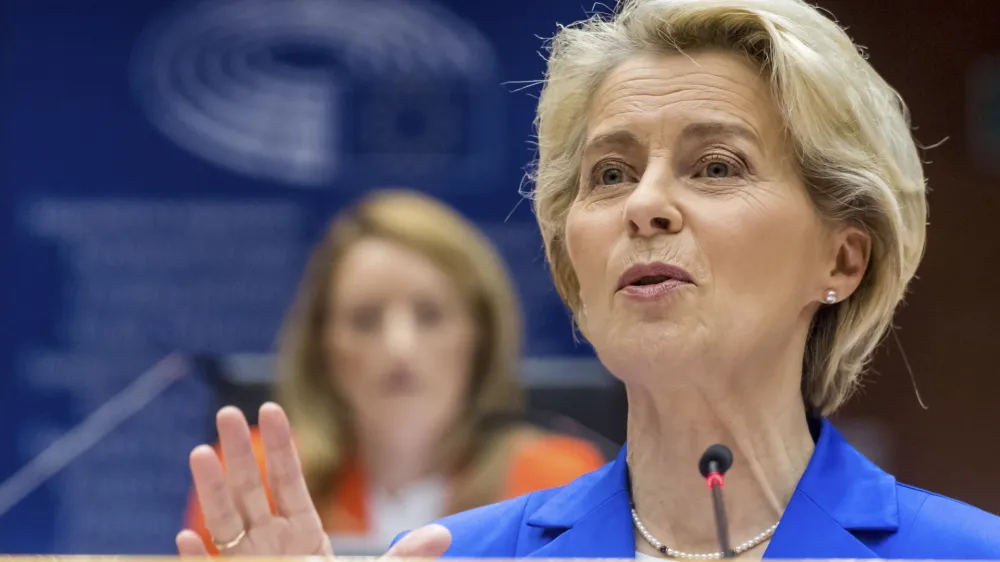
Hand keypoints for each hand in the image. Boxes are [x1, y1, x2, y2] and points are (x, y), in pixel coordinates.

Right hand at [176, 402, 451, 557]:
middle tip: (226, 412)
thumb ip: (404, 558)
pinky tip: (184, 537)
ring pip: (223, 523)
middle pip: (250, 490)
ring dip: (211, 491)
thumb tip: (444, 535)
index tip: (272, 408)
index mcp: (302, 534)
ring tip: (200, 452)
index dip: (281, 446)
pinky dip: (195, 557)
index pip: (288, 481)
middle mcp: (269, 543)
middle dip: (237, 453)